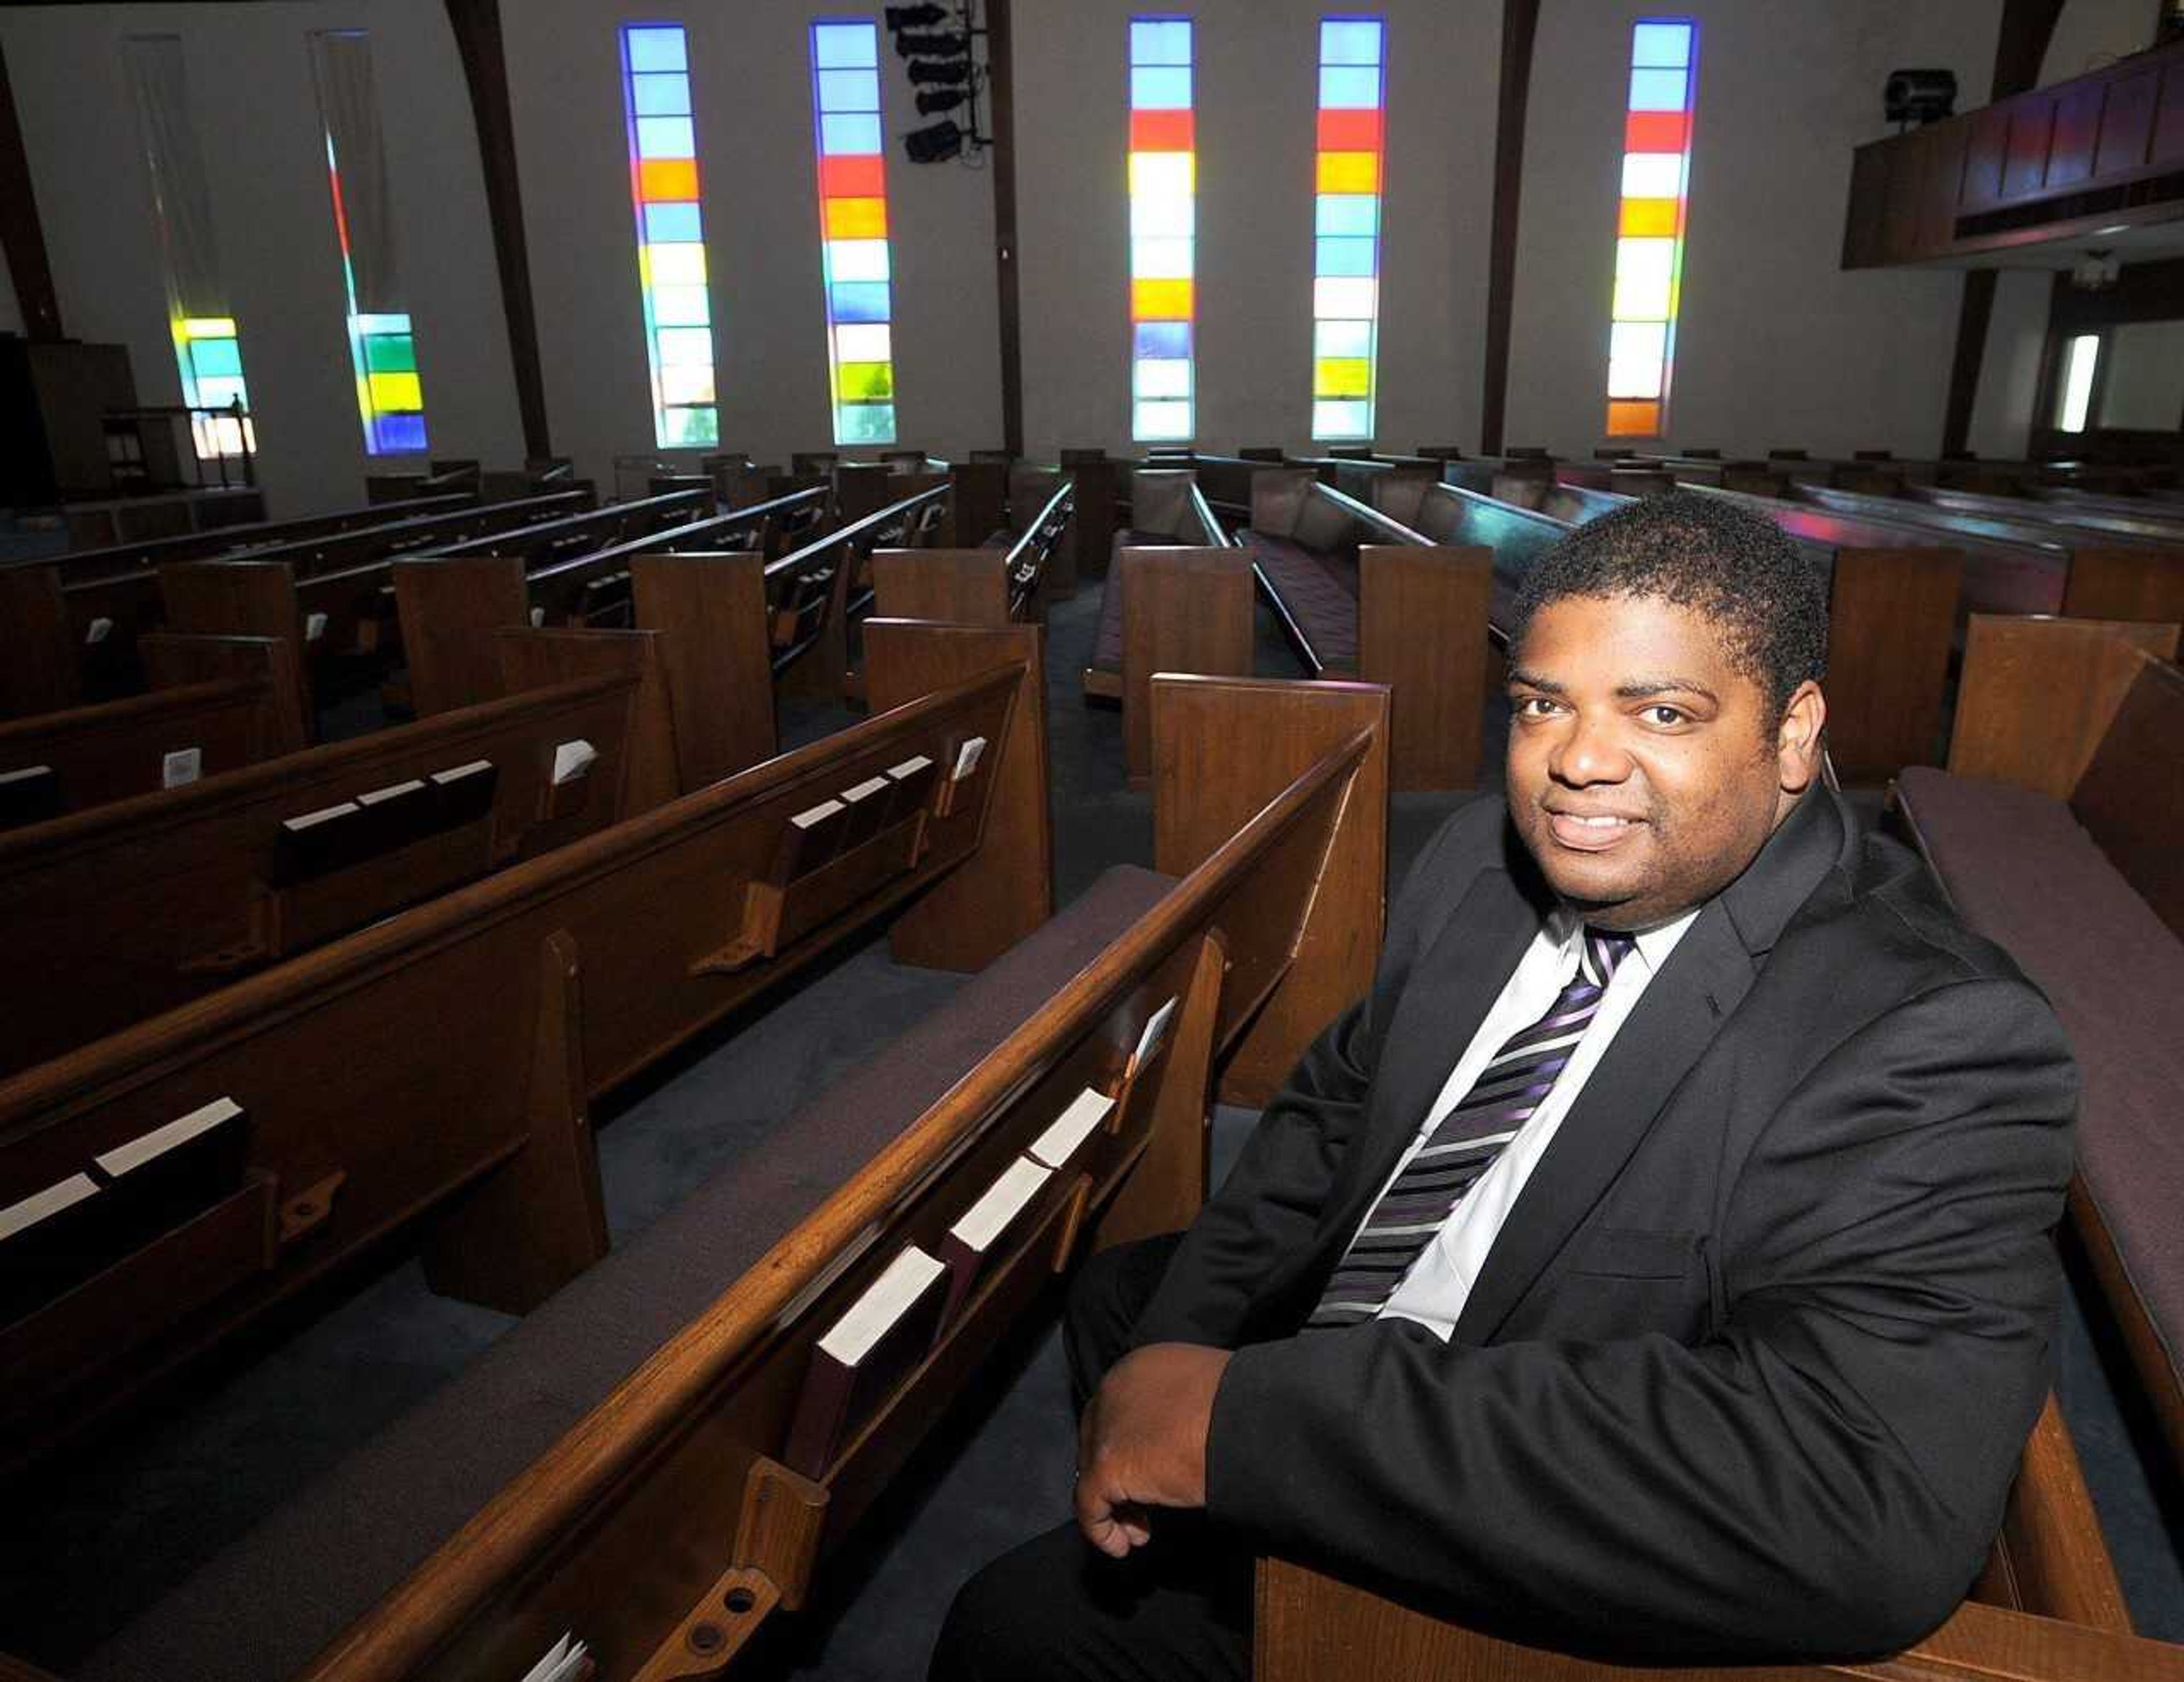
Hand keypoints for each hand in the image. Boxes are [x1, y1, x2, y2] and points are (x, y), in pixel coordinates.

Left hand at [1074, 1342, 1231, 1557]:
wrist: (1249, 1423)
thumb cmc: (1244, 1410)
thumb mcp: (1205, 1396)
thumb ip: (1178, 1410)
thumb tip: (1176, 1440)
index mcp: (1139, 1366)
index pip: (1118, 1410)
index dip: (1129, 1446)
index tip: (1151, 1473)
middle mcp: (1113, 1389)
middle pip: (1099, 1440)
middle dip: (1118, 1477)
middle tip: (1142, 1508)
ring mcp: (1106, 1426)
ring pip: (1092, 1471)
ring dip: (1114, 1505)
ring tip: (1139, 1529)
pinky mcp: (1107, 1463)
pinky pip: (1089, 1504)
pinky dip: (1101, 1530)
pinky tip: (1123, 1546)